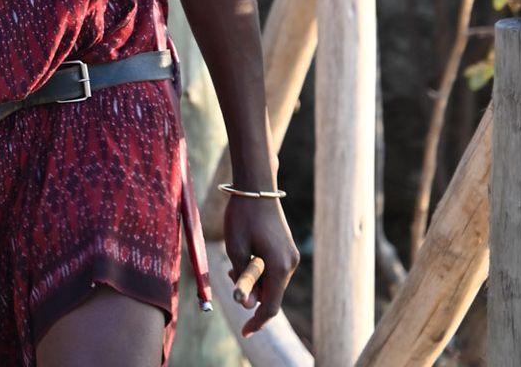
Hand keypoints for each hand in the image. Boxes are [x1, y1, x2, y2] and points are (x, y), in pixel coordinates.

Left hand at [223, 194, 298, 335]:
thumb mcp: (236, 249)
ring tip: (232, 266)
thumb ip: (242, 279)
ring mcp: (290, 255)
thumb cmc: (242, 217)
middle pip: (272, 294)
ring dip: (254, 282)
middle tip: (230, 282)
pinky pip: (274, 269)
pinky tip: (244, 257)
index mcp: (279, 267)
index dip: (257, 321)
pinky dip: (259, 271)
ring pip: (272, 281)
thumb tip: (248, 304)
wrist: (256, 187)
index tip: (244, 333)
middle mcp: (290, 264)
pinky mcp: (287, 248)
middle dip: (251, 295)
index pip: (270, 306)